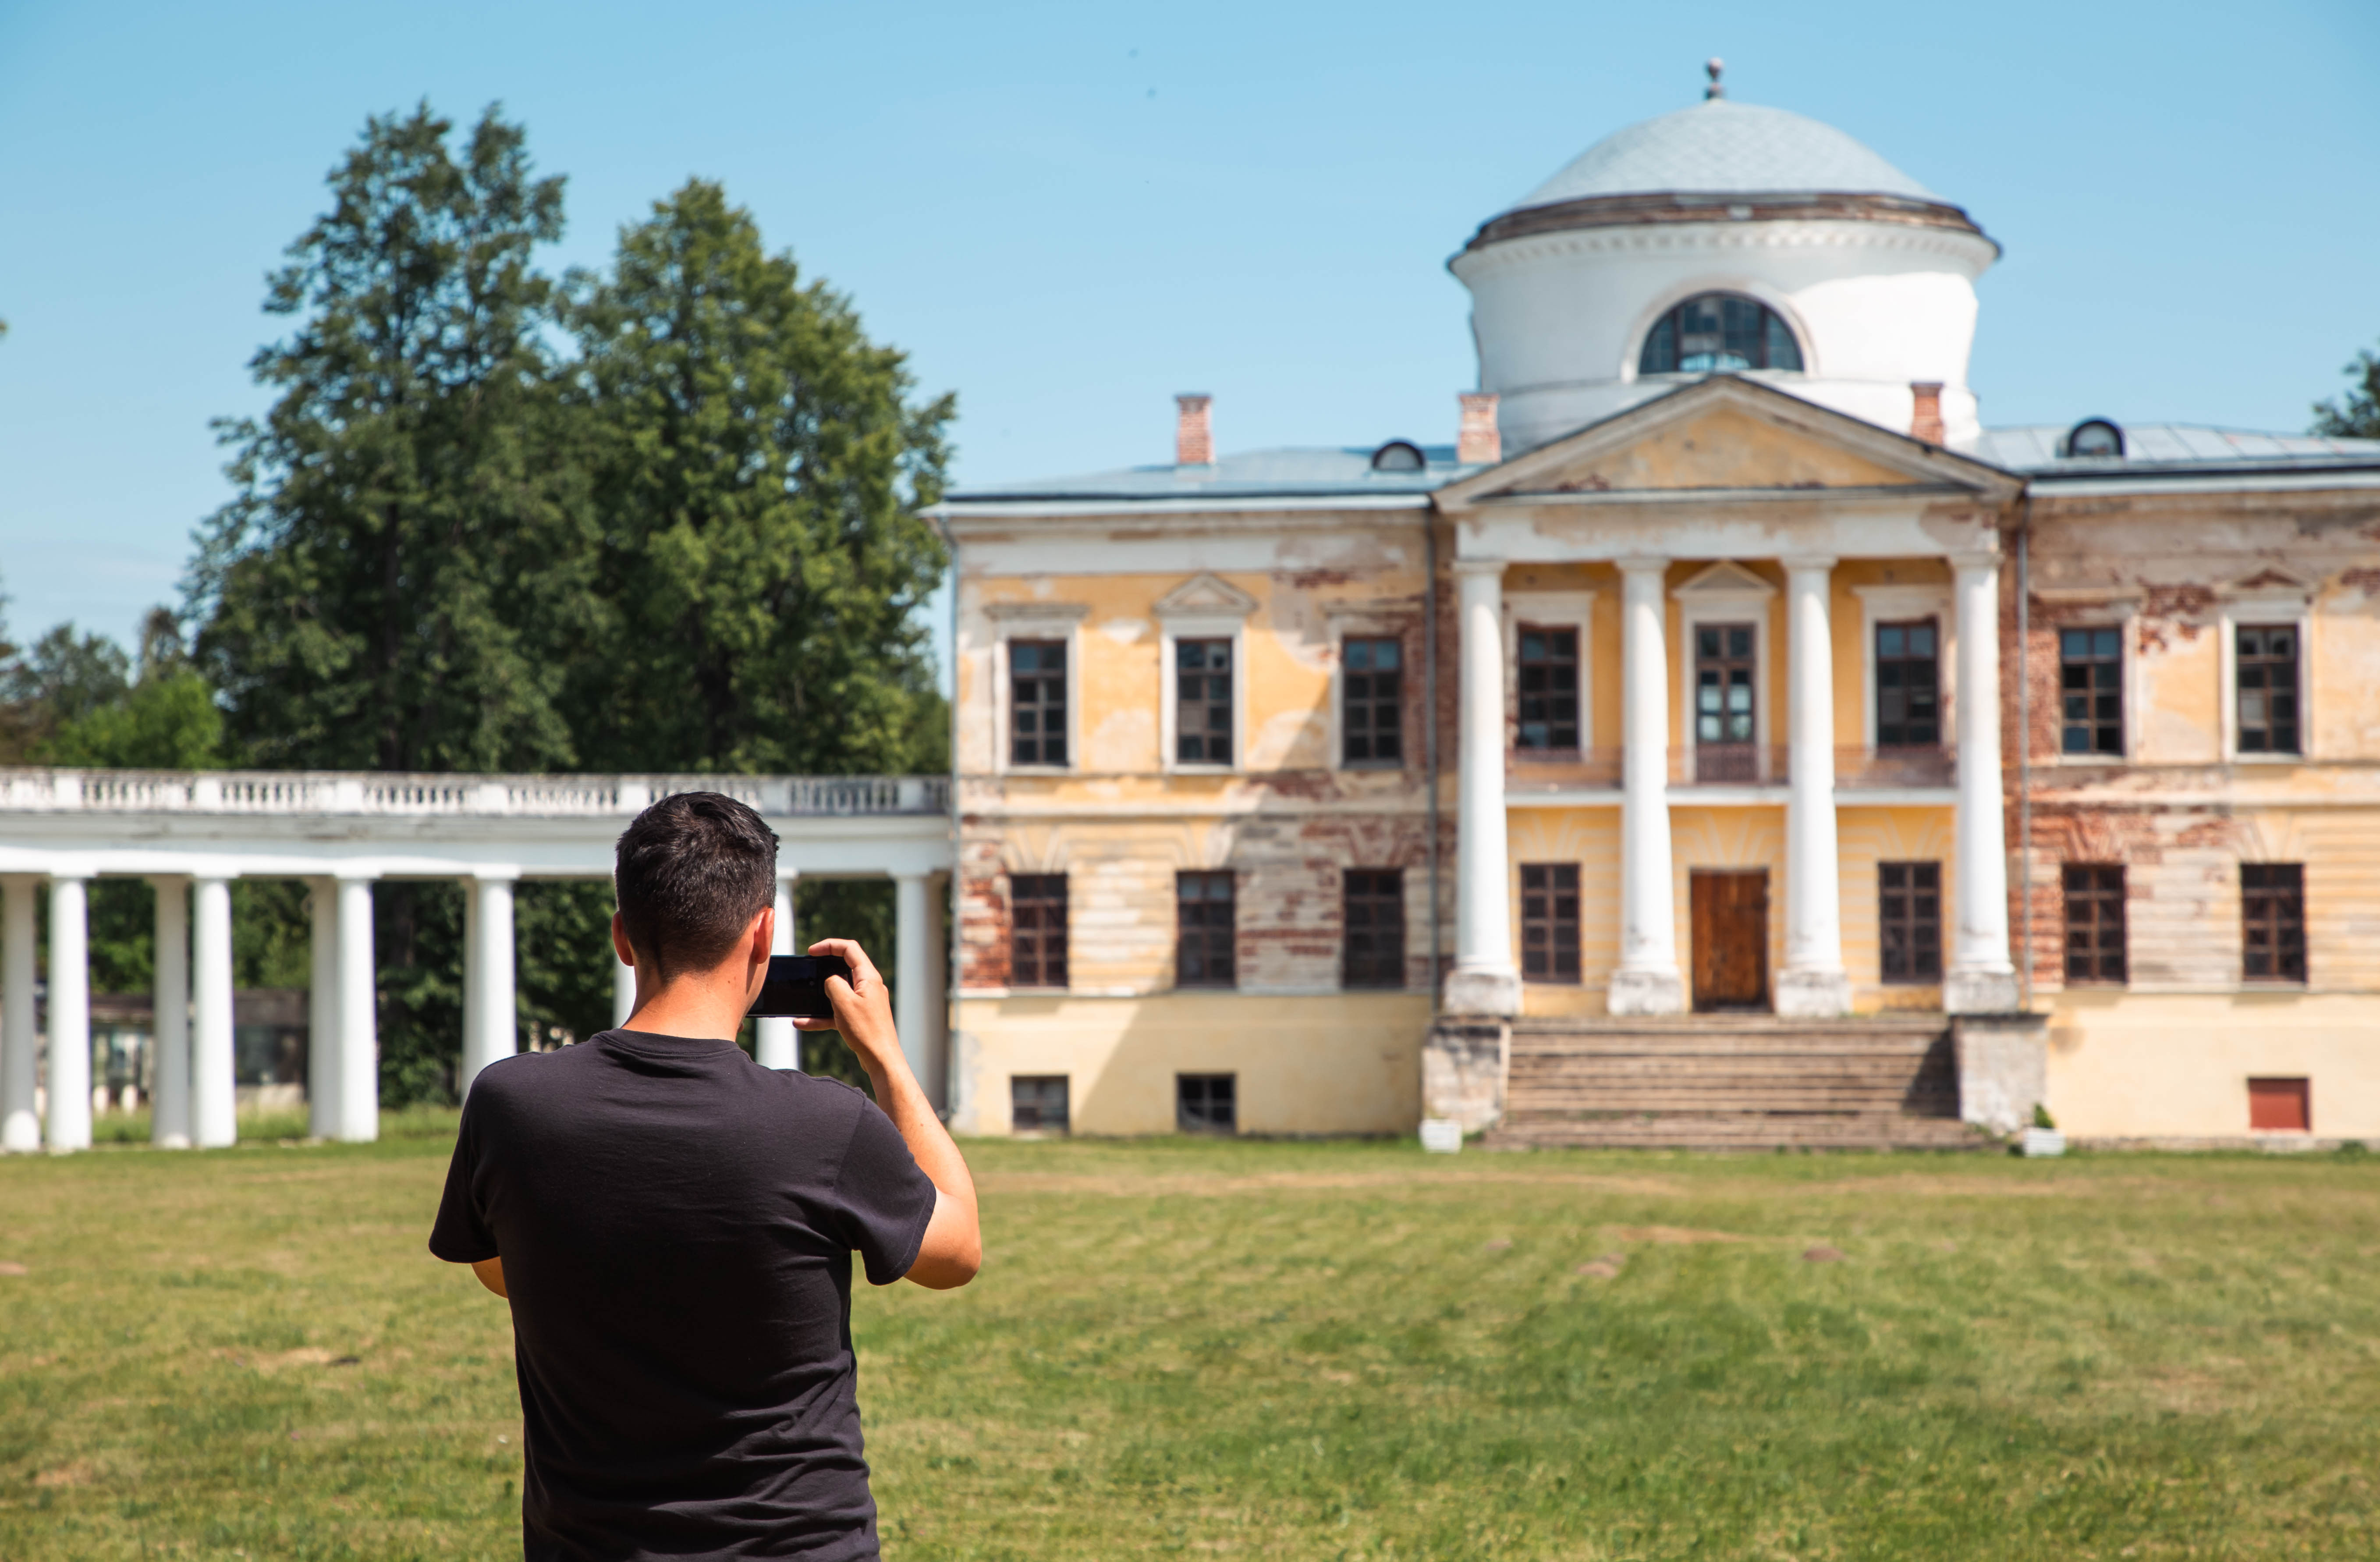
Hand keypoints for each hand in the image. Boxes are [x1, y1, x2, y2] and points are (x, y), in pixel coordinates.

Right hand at [794, 937, 903, 1077]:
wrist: (881, 1059)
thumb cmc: (866, 1031)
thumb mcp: (843, 1002)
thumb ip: (832, 983)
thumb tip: (829, 980)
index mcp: (868, 977)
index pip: (849, 949)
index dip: (830, 945)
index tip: (812, 951)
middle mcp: (869, 986)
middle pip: (844, 967)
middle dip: (824, 967)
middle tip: (808, 970)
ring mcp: (865, 1001)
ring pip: (839, 991)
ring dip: (820, 995)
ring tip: (803, 997)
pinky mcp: (860, 1016)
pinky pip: (838, 1010)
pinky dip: (822, 1015)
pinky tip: (803, 1023)